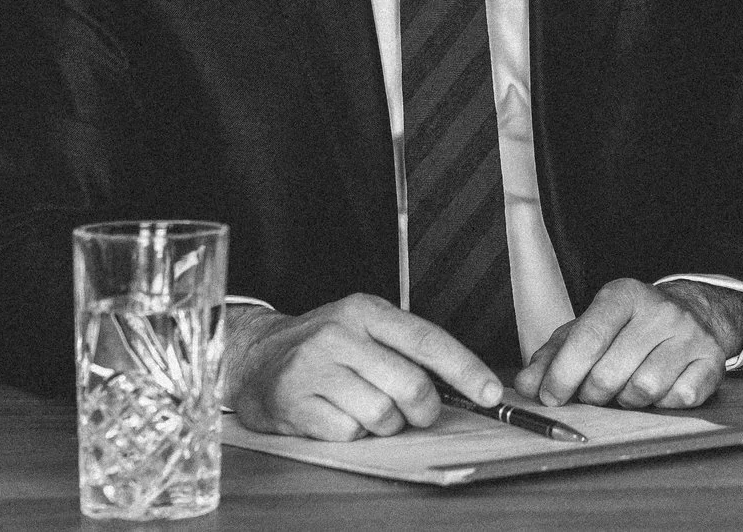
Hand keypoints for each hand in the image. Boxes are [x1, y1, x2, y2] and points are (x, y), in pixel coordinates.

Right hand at [223, 294, 501, 440]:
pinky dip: (352, 433)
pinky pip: (348, 432)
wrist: (252, 357)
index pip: (428, 339)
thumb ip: (406, 348)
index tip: (490, 393)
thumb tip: (460, 383)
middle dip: (423, 408)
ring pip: (382, 413)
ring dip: (385, 424)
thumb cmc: (322, 346)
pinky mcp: (293, 402)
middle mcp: (339, 334)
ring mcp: (313, 368)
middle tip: (416, 412)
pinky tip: (337, 415)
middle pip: (410, 384)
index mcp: (365, 310)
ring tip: (367, 409)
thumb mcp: (363, 328)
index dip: (465, 369)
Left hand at [514, 278, 742, 409]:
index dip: (562, 375)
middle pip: (610, 373)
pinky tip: (660, 390)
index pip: (587, 338)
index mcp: (623, 294)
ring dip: (627, 401)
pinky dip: (663, 404)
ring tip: (627, 388)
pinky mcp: (713, 360)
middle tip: (593, 394)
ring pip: (644, 390)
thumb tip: (525, 386)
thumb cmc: (627, 329)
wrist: (691, 315)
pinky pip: (680, 398)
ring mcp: (690, 334)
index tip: (550, 397)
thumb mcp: (586, 330)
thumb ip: (551, 356)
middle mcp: (660, 309)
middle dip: (592, 395)